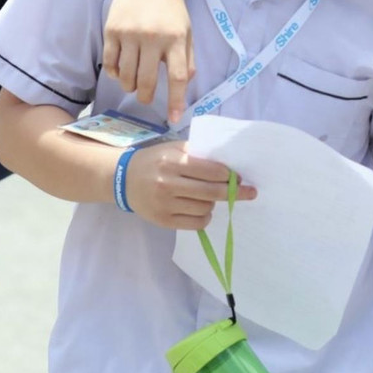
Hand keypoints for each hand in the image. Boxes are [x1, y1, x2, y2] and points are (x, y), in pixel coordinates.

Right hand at [103, 0, 195, 123]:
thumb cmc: (172, 8)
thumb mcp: (187, 32)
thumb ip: (187, 60)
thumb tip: (184, 87)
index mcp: (176, 39)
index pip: (177, 78)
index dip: (175, 101)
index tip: (173, 119)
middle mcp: (152, 37)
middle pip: (146, 81)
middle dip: (145, 97)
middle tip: (145, 98)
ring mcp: (130, 33)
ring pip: (126, 75)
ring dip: (129, 86)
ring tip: (133, 83)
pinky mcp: (112, 30)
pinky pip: (110, 62)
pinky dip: (115, 73)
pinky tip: (120, 71)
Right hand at [124, 141, 255, 229]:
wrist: (123, 179)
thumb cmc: (154, 160)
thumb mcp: (173, 149)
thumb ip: (197, 154)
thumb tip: (228, 164)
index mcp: (172, 162)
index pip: (211, 171)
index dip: (229, 175)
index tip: (238, 177)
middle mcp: (168, 184)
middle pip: (211, 192)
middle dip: (233, 192)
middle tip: (248, 192)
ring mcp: (165, 205)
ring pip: (205, 208)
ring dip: (214, 203)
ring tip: (210, 196)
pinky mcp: (163, 221)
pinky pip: (196, 223)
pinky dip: (205, 217)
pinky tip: (202, 209)